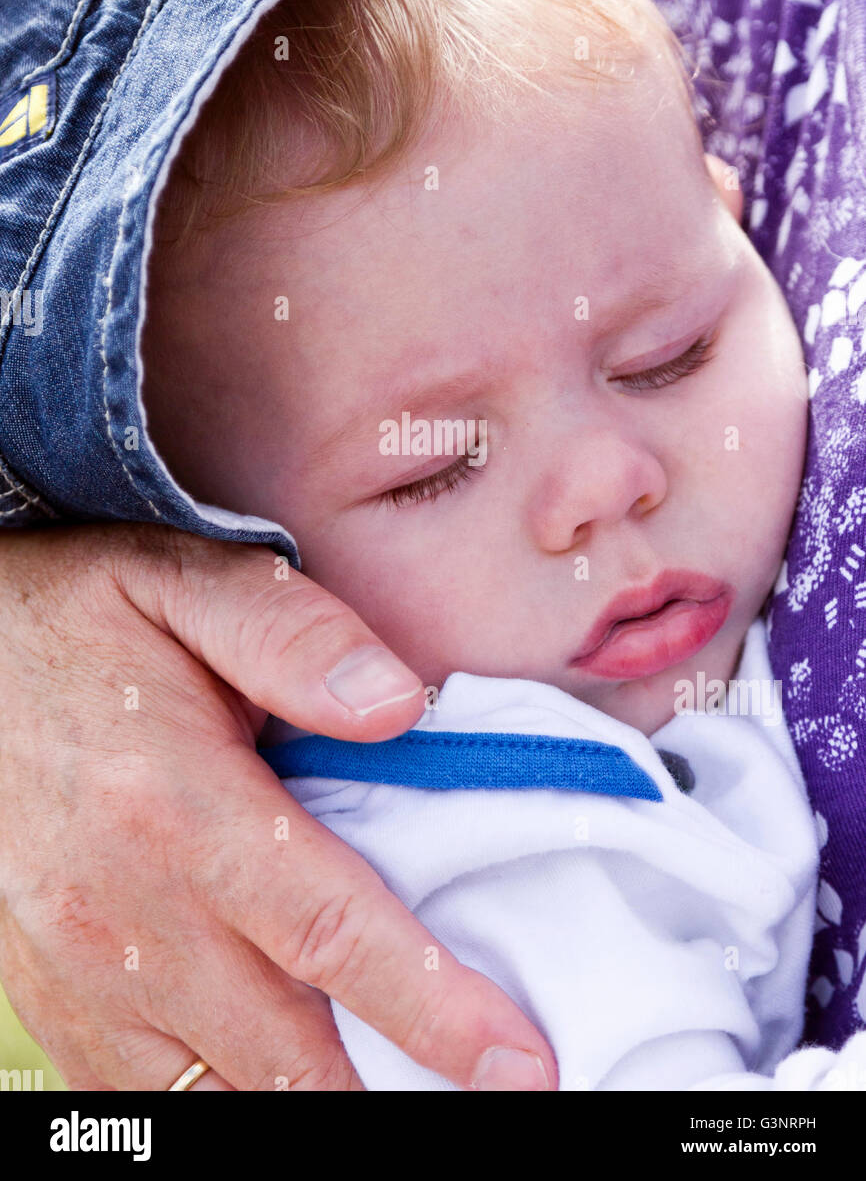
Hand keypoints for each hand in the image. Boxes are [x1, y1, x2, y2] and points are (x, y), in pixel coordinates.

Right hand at [0, 524, 555, 1089]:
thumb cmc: (77, 620)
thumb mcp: (182, 583)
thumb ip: (293, 633)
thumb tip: (400, 704)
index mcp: (175, 806)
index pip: (330, 932)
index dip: (435, 1011)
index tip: (519, 1065)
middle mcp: (122, 912)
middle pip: (286, 1053)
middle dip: (398, 1090)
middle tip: (492, 1098)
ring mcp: (76, 973)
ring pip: (218, 1100)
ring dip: (315, 1105)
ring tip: (398, 1090)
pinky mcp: (50, 998)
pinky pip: (142, 1104)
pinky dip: (227, 1107)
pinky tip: (287, 1082)